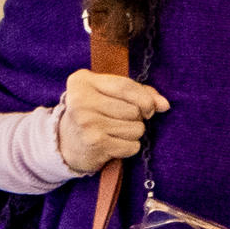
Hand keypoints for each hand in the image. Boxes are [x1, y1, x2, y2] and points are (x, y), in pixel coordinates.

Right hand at [54, 72, 168, 173]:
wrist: (65, 143)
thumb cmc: (94, 112)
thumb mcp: (109, 94)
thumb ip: (139, 93)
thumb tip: (164, 105)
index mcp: (82, 81)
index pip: (125, 86)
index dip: (145, 98)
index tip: (150, 108)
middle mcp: (80, 100)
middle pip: (133, 109)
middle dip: (137, 118)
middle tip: (122, 121)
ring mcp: (86, 122)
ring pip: (136, 128)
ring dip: (133, 133)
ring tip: (116, 132)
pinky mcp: (94, 143)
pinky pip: (132, 146)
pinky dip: (129, 147)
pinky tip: (114, 144)